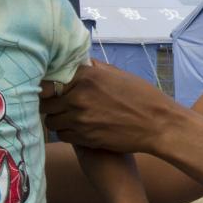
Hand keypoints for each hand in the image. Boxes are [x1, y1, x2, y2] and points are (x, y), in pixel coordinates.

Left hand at [43, 62, 177, 152]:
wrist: (158, 125)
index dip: (47, 85)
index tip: (49, 87)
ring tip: (67, 116)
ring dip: (57, 118)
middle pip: (45, 102)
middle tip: (57, 103)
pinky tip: (76, 128)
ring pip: (51, 120)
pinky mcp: (84, 138)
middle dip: (49, 102)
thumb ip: (94, 69)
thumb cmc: (142, 97)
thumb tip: (78, 63)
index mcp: (86, 76)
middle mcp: (78, 97)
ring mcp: (80, 119)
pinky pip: (62, 135)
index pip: (49, 80)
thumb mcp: (119, 74)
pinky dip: (66, 132)